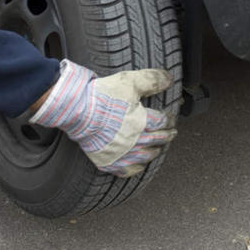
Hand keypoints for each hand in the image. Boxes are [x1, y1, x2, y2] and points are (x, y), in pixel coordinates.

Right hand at [29, 60, 176, 176]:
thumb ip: (151, 79)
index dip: (169, 118)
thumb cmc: (102, 97)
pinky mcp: (109, 161)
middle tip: (172, 133)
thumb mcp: (129, 82)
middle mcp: (136, 140)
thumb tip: (169, 79)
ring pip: (146, 156)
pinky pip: (128, 170)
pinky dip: (136, 167)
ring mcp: (123, 153)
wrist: (77, 112)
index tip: (171, 117)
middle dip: (167, 135)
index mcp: (143, 121)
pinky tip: (139, 164)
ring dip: (155, 151)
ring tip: (158, 148)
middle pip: (158, 140)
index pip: (163, 121)